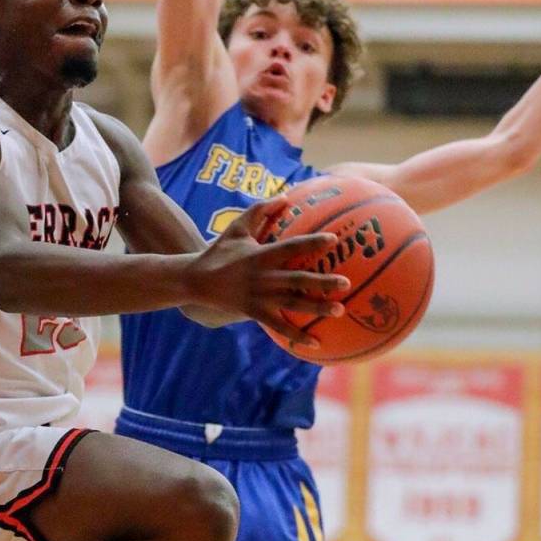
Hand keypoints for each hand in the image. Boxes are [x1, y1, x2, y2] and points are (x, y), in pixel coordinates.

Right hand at [187, 196, 349, 347]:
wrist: (194, 280)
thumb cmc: (219, 250)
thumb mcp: (236, 227)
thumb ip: (259, 210)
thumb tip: (285, 196)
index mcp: (260, 255)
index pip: (291, 247)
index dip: (312, 243)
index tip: (334, 240)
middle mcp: (262, 277)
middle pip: (297, 280)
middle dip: (322, 282)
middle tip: (346, 282)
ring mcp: (259, 297)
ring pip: (292, 304)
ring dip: (316, 307)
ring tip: (339, 310)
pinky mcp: (253, 312)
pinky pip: (278, 326)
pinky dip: (296, 336)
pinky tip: (316, 344)